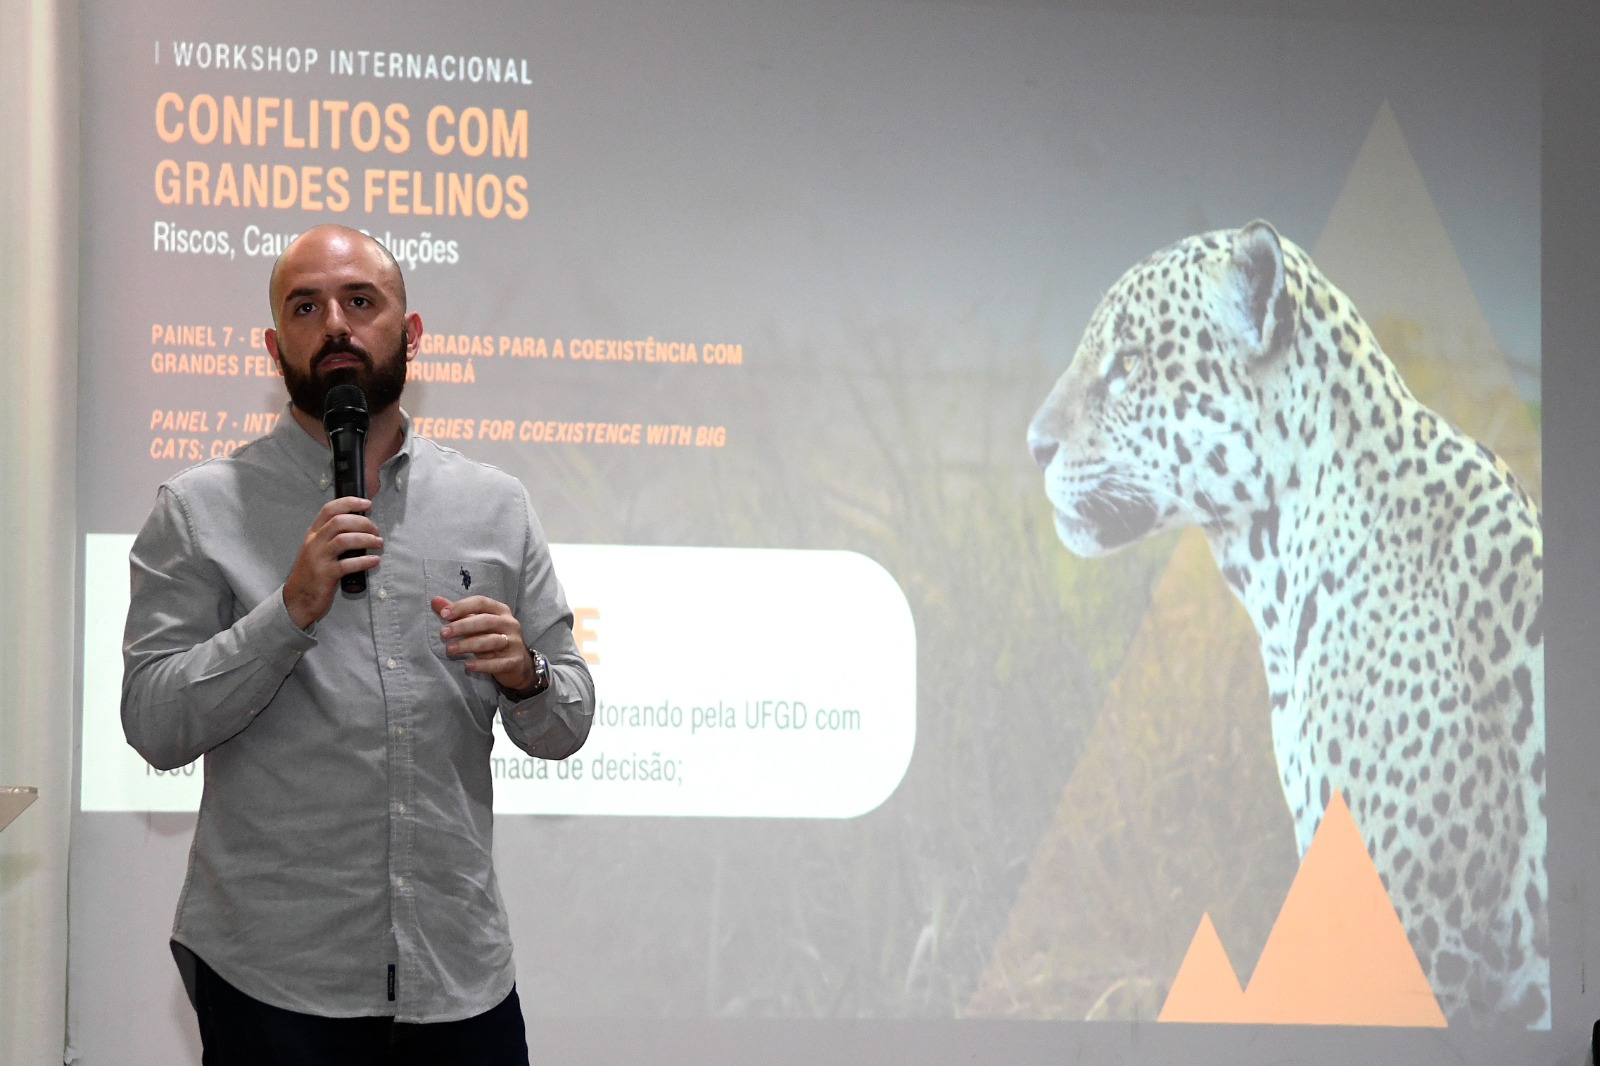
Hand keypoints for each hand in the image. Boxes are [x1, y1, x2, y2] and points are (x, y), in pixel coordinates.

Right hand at [283, 497, 382, 629]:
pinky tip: (375, 560)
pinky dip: (364, 561)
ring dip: (366, 539)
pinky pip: (348, 564)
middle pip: (339, 522)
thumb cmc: (313, 572)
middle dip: (362, 522)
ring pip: (344, 540)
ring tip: (378, 543)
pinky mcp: (325, 575)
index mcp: (313, 533)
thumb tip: (360, 525)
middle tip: (376, 530)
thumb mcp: (318, 549)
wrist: (297, 598)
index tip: (366, 503)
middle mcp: (314, 542)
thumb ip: (333, 536)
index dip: (349, 502)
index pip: (329, 509)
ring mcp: (319, 558)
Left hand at [431, 595, 535, 691]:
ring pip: (491, 641)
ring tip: (450, 649)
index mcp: (500, 610)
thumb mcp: (477, 624)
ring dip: (468, 644)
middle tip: (443, 633)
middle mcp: (509, 623)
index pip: (481, 603)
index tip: (444, 614)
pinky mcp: (514, 661)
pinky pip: (498, 663)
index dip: (462, 607)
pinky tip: (468, 665)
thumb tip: (435, 601)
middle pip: (486, 621)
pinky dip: (482, 664)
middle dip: (463, 626)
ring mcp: (514, 642)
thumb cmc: (492, 638)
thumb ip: (458, 613)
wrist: (517, 663)